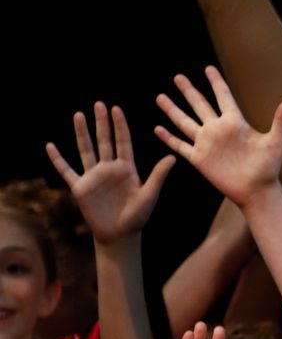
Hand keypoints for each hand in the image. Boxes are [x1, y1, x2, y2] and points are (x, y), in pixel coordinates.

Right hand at [45, 101, 174, 245]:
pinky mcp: (80, 187)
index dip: (119, 126)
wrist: (121, 235)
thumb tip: (173, 157)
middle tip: (98, 103)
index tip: (116, 108)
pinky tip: (51, 146)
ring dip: (81, 133)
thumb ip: (158, 175)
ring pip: (86, 150)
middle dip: (101, 122)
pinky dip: (58, 159)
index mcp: (127, 168)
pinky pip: (67, 171)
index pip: (122, 142)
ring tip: (78, 115)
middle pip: (104, 140)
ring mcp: (94, 176)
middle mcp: (109, 168)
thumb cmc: (138, 216)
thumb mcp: (150, 194)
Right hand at [152, 65, 281, 204]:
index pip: (223, 97)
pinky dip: (168, 137)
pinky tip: (158, 128)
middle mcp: (218, 130)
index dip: (216, 82)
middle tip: (178, 77)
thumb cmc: (268, 167)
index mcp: (235, 123)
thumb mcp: (275, 141)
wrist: (257, 190)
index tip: (208, 68)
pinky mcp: (199, 158)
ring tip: (161, 96)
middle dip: (189, 91)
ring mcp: (207, 143)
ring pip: (185, 122)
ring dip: (173, 110)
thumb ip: (280, 120)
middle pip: (200, 105)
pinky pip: (180, 145)